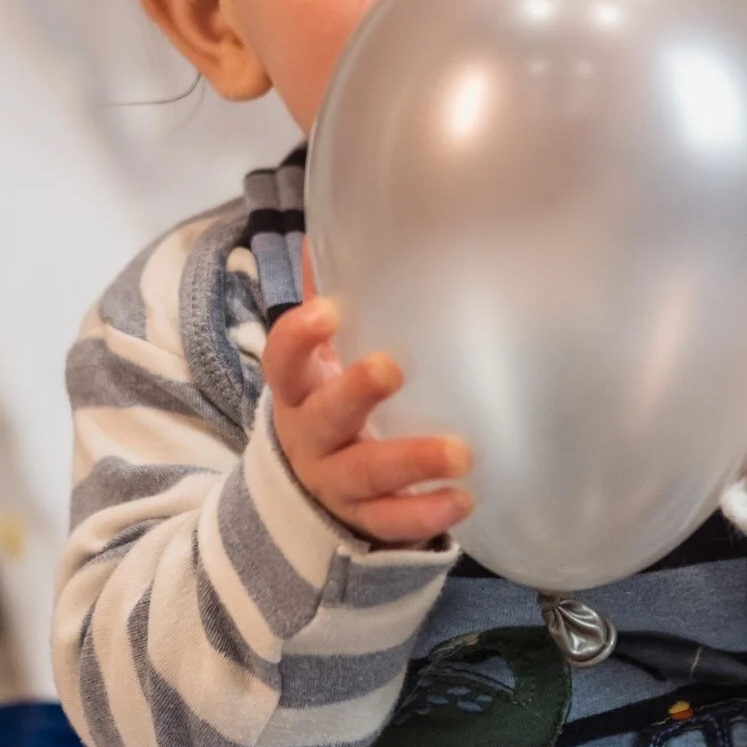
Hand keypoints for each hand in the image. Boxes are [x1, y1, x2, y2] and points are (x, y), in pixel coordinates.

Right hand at [262, 245, 474, 545]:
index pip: (283, 359)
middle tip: (393, 367)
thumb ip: (328, 301)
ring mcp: (335, 483)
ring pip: (364, 474)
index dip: (300, 336)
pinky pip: (390, 523)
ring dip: (410, 461)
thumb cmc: (328, 405)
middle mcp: (310, 437)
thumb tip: (335, 223)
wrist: (307, 497)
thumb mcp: (320, 360)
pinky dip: (425, 516)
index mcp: (299, 390)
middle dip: (356, 392)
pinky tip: (463, 500)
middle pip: (325, 416)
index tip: (331, 310)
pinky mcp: (363, 522)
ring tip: (460, 454)